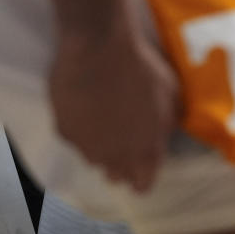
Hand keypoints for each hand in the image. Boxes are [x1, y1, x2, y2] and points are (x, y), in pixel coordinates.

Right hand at [48, 22, 178, 192]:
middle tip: (124, 137)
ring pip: (93, 158)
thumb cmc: (142, 69)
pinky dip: (80, 127)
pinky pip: (74, 138)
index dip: (143, 176)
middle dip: (122, 162)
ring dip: (100, 145)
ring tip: (105, 117)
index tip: (143, 166)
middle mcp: (114, 157)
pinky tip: (86, 105)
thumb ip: (167, 123)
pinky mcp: (63, 132)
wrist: (99, 49)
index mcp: (145, 151)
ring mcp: (86, 146)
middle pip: (116, 175)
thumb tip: (164, 133)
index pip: (142, 184)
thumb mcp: (171, 95)